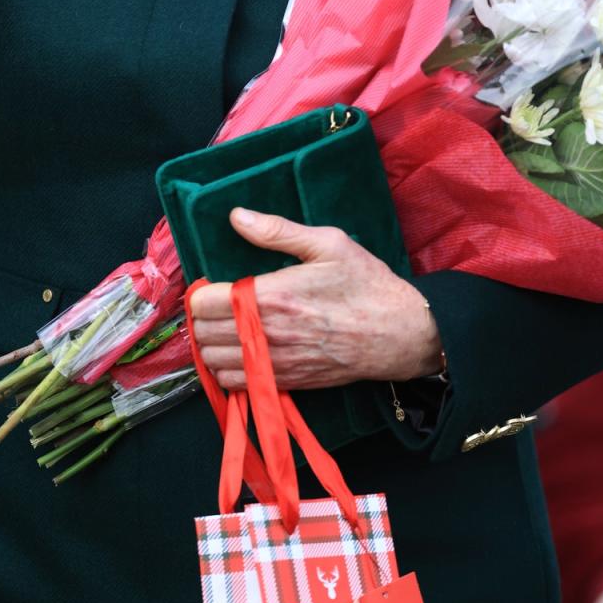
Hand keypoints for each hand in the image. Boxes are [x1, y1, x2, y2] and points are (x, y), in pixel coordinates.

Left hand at [189, 208, 441, 390]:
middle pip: (204, 334)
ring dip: (212, 345)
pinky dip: (229, 370)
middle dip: (203, 318)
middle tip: (216, 304)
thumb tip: (237, 216)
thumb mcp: (329, 243)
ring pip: (215, 362)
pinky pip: (237, 385)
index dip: (201, 292)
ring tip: (225, 327)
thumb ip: (277, 231)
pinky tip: (241, 351)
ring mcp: (277, 364)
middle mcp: (268, 335)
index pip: (205, 303)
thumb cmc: (366, 284)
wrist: (400, 334)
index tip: (211, 284)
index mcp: (273, 295)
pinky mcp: (288, 383)